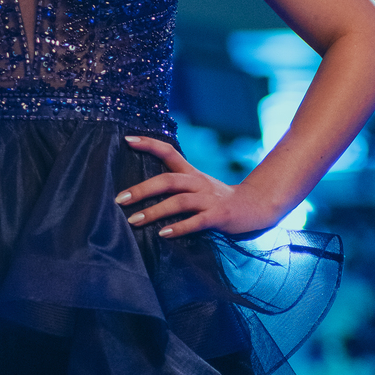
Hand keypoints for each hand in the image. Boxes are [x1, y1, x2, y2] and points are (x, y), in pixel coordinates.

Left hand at [116, 136, 282, 237]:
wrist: (254, 207)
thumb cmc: (217, 199)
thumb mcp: (197, 185)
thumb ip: (175, 184)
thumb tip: (140, 188)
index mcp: (191, 173)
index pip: (168, 151)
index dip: (149, 144)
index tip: (127, 139)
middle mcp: (198, 182)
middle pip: (167, 180)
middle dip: (142, 189)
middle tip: (120, 199)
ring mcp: (209, 199)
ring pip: (178, 202)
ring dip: (154, 212)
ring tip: (134, 221)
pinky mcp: (218, 217)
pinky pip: (196, 222)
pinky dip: (179, 227)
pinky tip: (163, 234)